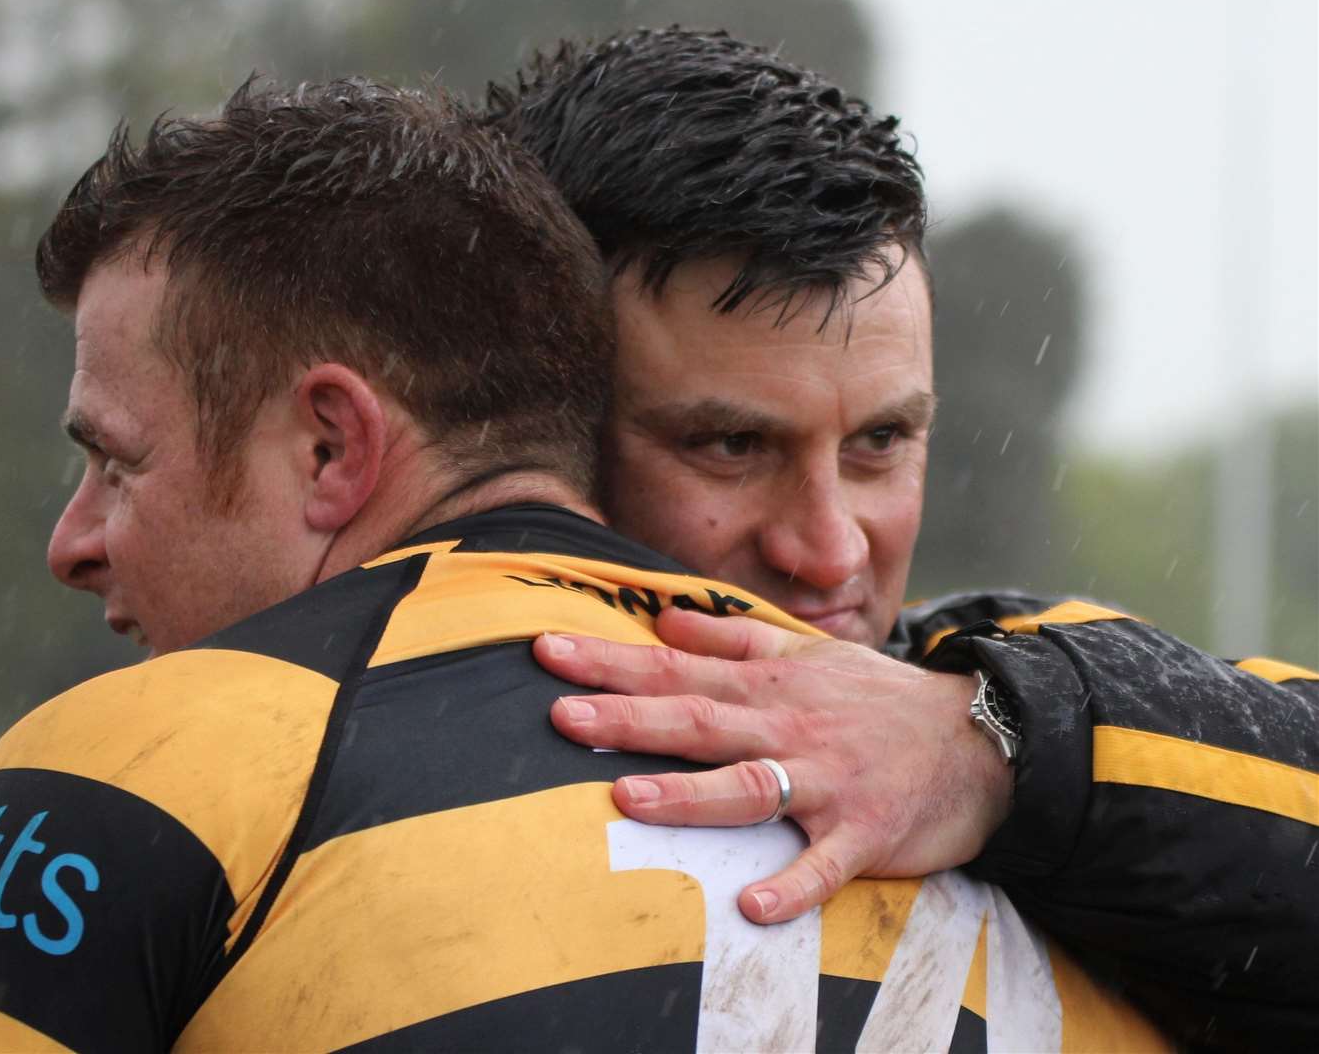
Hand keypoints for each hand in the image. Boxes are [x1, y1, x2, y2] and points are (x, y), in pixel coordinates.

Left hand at [535, 608, 1012, 923]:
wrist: (980, 740)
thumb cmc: (877, 699)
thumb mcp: (807, 654)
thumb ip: (731, 640)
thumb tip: (663, 619)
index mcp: (769, 686)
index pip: (676, 669)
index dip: (610, 662)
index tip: (545, 651)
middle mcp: (788, 728)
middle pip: (699, 721)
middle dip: (629, 717)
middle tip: (560, 715)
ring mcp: (826, 782)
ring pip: (750, 786)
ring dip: (690, 794)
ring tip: (628, 797)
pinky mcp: (864, 834)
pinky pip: (824, 865)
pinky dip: (793, 885)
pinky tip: (754, 907)